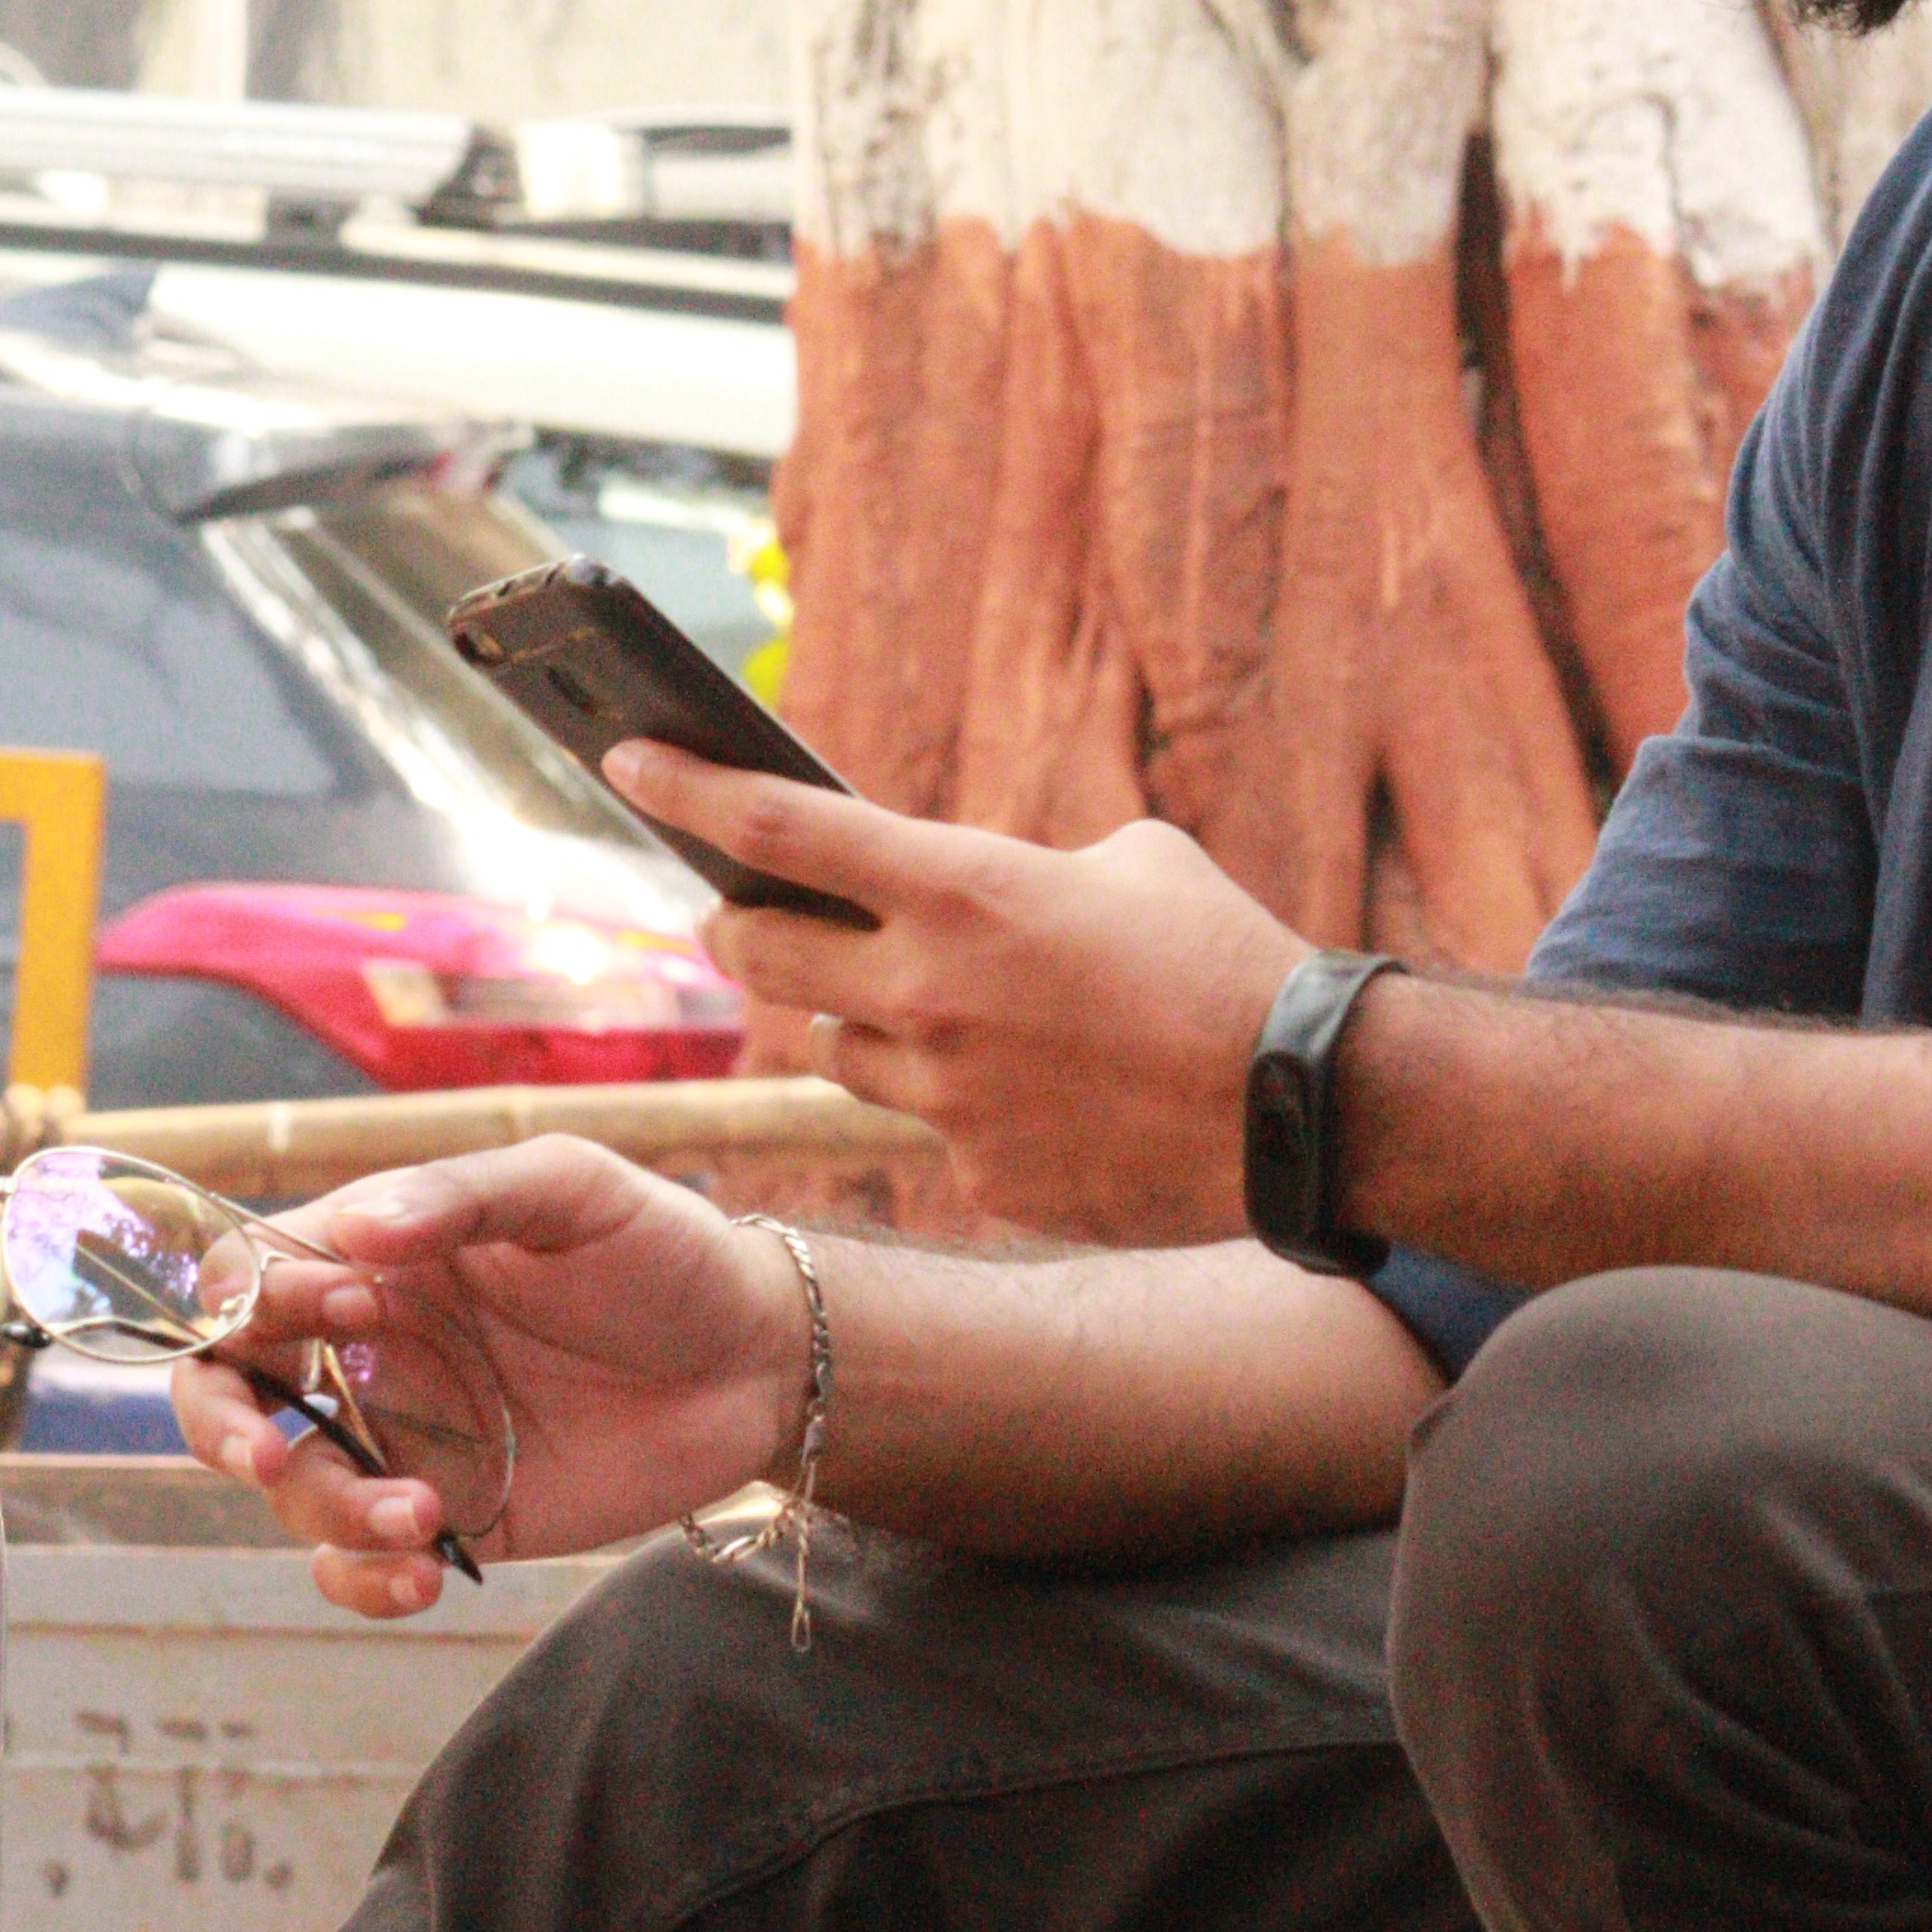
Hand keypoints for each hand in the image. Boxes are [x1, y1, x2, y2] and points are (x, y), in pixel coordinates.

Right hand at [168, 1140, 808, 1621]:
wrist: (761, 1361)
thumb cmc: (666, 1252)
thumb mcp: (573, 1188)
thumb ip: (463, 1194)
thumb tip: (356, 1228)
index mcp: (377, 1260)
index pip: (248, 1281)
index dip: (250, 1305)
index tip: (332, 1314)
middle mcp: (370, 1350)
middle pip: (232, 1395)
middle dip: (224, 1430)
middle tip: (271, 1456)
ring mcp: (405, 1439)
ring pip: (296, 1490)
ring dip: (328, 1513)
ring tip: (419, 1517)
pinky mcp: (452, 1515)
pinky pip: (359, 1562)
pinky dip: (363, 1580)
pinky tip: (421, 1578)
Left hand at [607, 747, 1297, 1243]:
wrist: (1304, 1103)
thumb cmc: (1227, 957)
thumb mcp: (1129, 861)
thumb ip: (1020, 869)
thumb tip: (973, 896)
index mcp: (961, 887)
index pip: (777, 826)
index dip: (686, 785)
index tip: (627, 754)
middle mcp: (928, 993)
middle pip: (760, 954)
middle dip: (737, 928)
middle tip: (737, 916)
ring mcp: (945, 1098)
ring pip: (836, 1053)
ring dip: (859, 1025)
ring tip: (931, 1012)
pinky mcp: (979, 1177)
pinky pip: (933, 1133)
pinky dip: (965, 1110)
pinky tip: (1044, 1099)